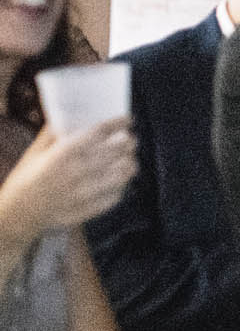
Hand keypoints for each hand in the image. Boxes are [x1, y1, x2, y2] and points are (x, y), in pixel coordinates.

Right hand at [0, 119, 137, 241]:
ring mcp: (86, 192)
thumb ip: (52, 133)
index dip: (118, 123)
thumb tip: (69, 116)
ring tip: (128, 159)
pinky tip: (119, 180)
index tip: (127, 120)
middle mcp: (77, 171)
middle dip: (129, 142)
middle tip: (130, 139)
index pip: (99, 132)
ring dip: (130, 163)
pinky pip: (118, 194)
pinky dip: (122, 185)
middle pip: (118, 150)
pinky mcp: (91, 208)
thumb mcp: (34, 153)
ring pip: (124, 172)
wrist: (18, 215)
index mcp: (62, 154)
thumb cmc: (25, 180)